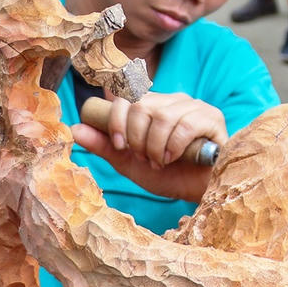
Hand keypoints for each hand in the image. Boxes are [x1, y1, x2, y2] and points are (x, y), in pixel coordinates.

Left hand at [70, 92, 226, 201]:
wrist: (199, 192)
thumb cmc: (168, 176)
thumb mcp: (130, 163)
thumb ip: (105, 146)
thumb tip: (74, 128)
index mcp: (154, 105)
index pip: (127, 94)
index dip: (117, 119)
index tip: (118, 145)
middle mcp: (174, 100)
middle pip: (142, 105)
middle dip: (136, 138)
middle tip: (144, 158)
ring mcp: (195, 106)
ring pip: (163, 115)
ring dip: (155, 146)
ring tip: (160, 162)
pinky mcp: (212, 117)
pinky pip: (185, 124)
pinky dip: (174, 146)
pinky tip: (175, 158)